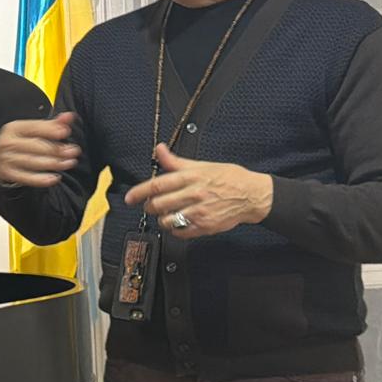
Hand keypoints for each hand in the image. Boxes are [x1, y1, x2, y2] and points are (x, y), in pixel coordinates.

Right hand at [0, 111, 81, 187]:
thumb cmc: (18, 143)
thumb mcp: (31, 131)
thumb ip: (51, 124)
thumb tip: (69, 116)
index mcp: (13, 128)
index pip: (34, 127)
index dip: (50, 130)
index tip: (65, 132)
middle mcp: (7, 142)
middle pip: (35, 145)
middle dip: (56, 149)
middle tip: (73, 151)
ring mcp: (5, 158)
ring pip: (32, 162)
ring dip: (53, 163)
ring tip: (68, 163)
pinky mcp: (7, 173)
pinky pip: (26, 177)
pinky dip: (41, 179)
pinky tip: (54, 178)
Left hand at [123, 143, 272, 238]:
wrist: (251, 195)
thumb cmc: (228, 178)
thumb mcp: (201, 165)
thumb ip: (175, 161)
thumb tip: (159, 149)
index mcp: (191, 177)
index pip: (158, 185)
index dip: (140, 192)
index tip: (130, 197)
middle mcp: (194, 195)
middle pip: (159, 204)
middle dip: (150, 205)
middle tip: (151, 204)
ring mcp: (200, 212)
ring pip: (167, 220)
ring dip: (161, 218)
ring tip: (166, 213)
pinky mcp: (205, 227)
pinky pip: (181, 233)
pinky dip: (175, 229)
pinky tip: (178, 222)